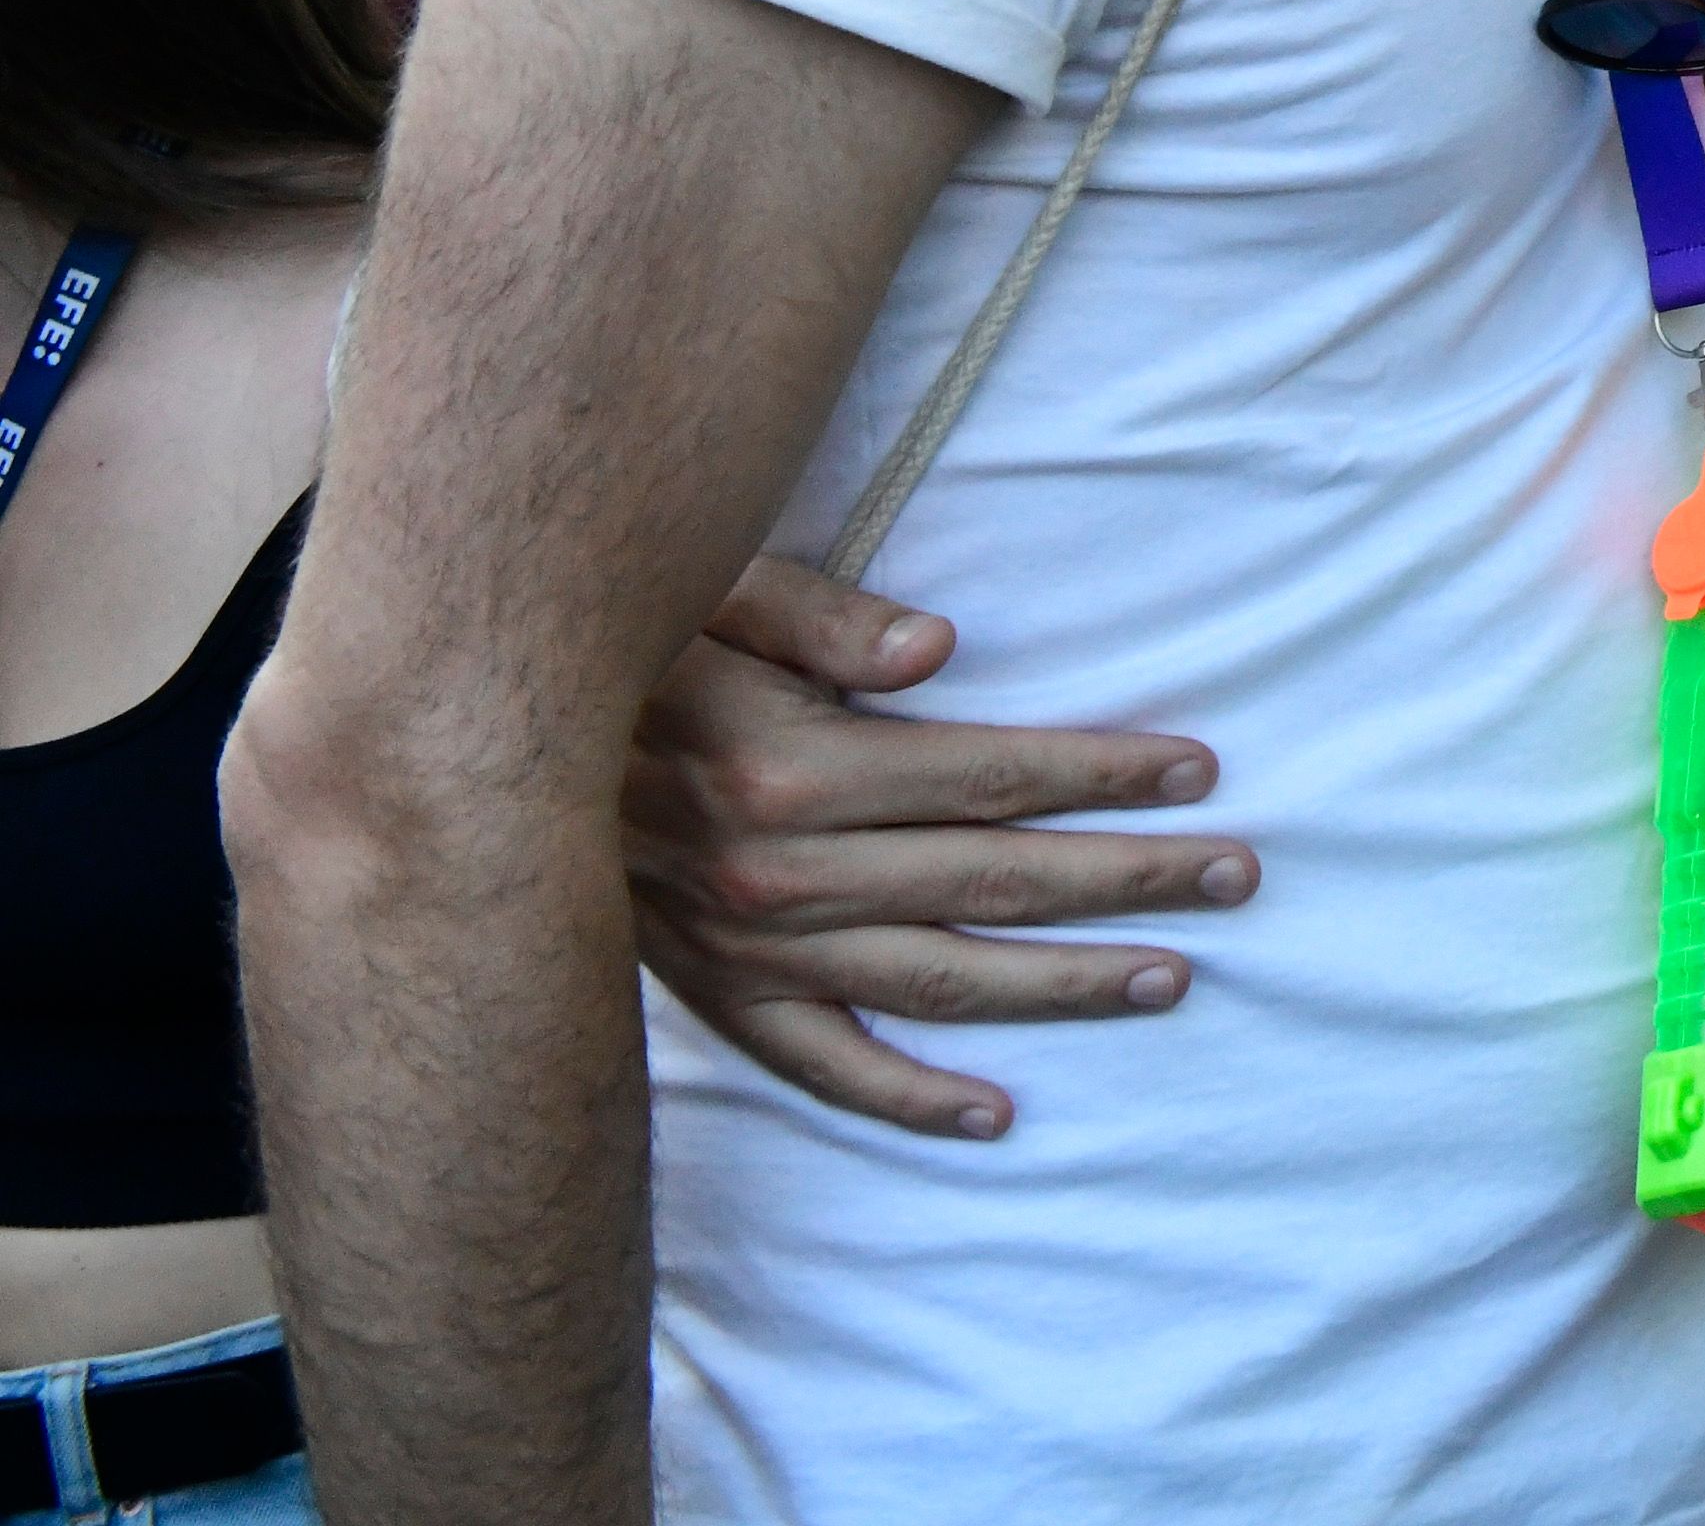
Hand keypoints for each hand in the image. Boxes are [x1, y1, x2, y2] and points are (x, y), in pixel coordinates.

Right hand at [622, 556, 1251, 1139]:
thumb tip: (940, 645)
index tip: (1198, 771)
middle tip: (1237, 876)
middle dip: (1126, 881)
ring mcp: (748, 951)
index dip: (1101, 774)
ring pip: (936, 984)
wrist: (466, 762)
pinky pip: (824, 1068)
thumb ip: (825, 617)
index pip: (989, 778)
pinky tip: (996, 1113)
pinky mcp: (715, 998)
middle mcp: (778, 875)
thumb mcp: (710, 591)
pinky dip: (911, 1101)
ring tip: (1168, 977)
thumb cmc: (619, 651)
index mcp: (791, 769)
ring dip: (1059, 987)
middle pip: (993, 884)